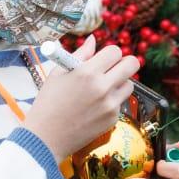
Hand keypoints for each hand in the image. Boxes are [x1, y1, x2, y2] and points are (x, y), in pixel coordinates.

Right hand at [23, 37, 140, 163]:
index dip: (109, 53)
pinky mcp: (112, 119)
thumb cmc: (47, 103)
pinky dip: (111, 102)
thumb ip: (80, 55)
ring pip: (130, 84)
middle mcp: (102, 88)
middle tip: (113, 69)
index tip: (102, 59)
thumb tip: (92, 39)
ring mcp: (110, 105)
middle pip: (132, 64)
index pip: (115, 51)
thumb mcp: (58, 74)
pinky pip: (120, 103)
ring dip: (119, 83)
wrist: (45, 138)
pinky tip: (94, 107)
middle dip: (124, 63)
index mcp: (87, 73)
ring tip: (101, 90)